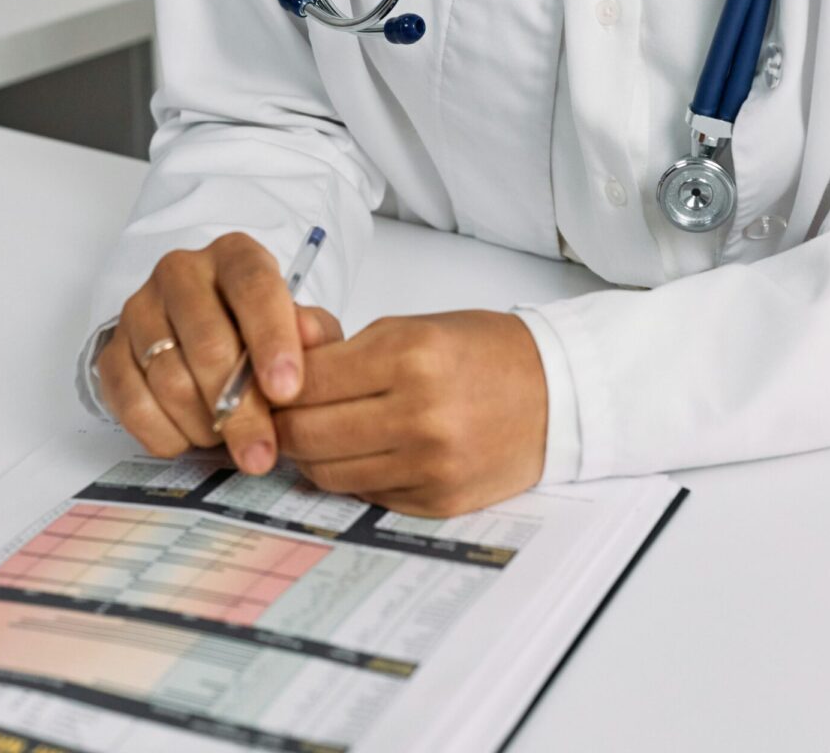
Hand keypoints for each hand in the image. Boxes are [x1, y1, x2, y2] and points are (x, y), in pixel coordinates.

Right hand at [97, 233, 342, 473]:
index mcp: (234, 256)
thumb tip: (311, 336)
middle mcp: (181, 272)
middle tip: (261, 454)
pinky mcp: (111, 350)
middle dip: (240, 410)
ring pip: (169, 379)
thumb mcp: (303, 330)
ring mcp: (140, 310)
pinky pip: (129, 402)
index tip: (287, 391)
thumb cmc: (264, 335)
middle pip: (208, 343)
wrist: (210, 339)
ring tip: (228, 439)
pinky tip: (190, 439)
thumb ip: (315, 334)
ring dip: (204, 425)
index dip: (271, 340)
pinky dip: (164, 433)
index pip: (253, 287)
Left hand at [274, 311, 547, 516]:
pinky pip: (364, 495)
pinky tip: (366, 453)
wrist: (556, 394)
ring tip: (325, 432)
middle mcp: (419, 415)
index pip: (305, 381)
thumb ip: (343, 346)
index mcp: (410, 357)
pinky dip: (354, 475)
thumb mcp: (412, 327)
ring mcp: (430, 465)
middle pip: (305, 434)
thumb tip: (281, 354)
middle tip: (287, 414)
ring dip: (313, 455)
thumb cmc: (483, 353)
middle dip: (284, 424)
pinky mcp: (438, 501)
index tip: (273, 383)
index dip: (276, 384)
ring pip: (327, 473)